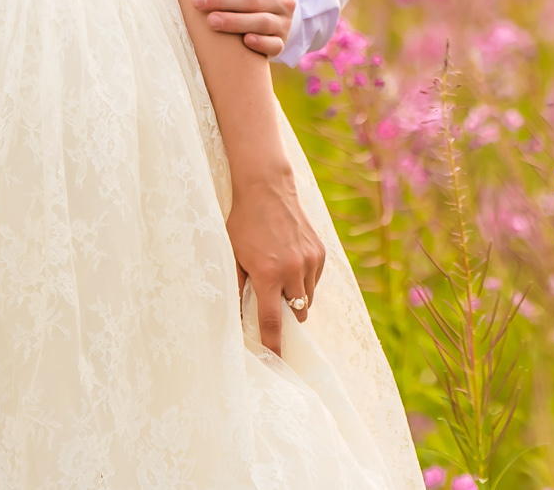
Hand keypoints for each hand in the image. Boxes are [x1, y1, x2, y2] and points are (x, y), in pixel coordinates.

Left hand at [196, 0, 296, 58]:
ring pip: (260, 22)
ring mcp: (285, 22)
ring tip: (210, 21)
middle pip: (253, 0)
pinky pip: (273, 45)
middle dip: (222, 1)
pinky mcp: (281, 41)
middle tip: (196, 2)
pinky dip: (260, 44)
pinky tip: (244, 42)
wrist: (269, 8)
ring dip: (234, 22)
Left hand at [224, 171, 322, 356]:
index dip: (274, 346)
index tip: (276, 364)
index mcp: (267, 274)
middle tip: (273, 306)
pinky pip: (314, 280)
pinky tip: (290, 264)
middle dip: (286, 316)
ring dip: (296, 298)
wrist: (267, 189)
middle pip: (296, 313)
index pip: (272, 322)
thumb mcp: (233, 257)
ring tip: (280, 281)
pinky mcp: (320, 252)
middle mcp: (293, 270)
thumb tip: (237, 319)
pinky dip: (304, 281)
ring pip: (308, 298)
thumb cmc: (243, 224)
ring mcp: (309, 260)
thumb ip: (237, 289)